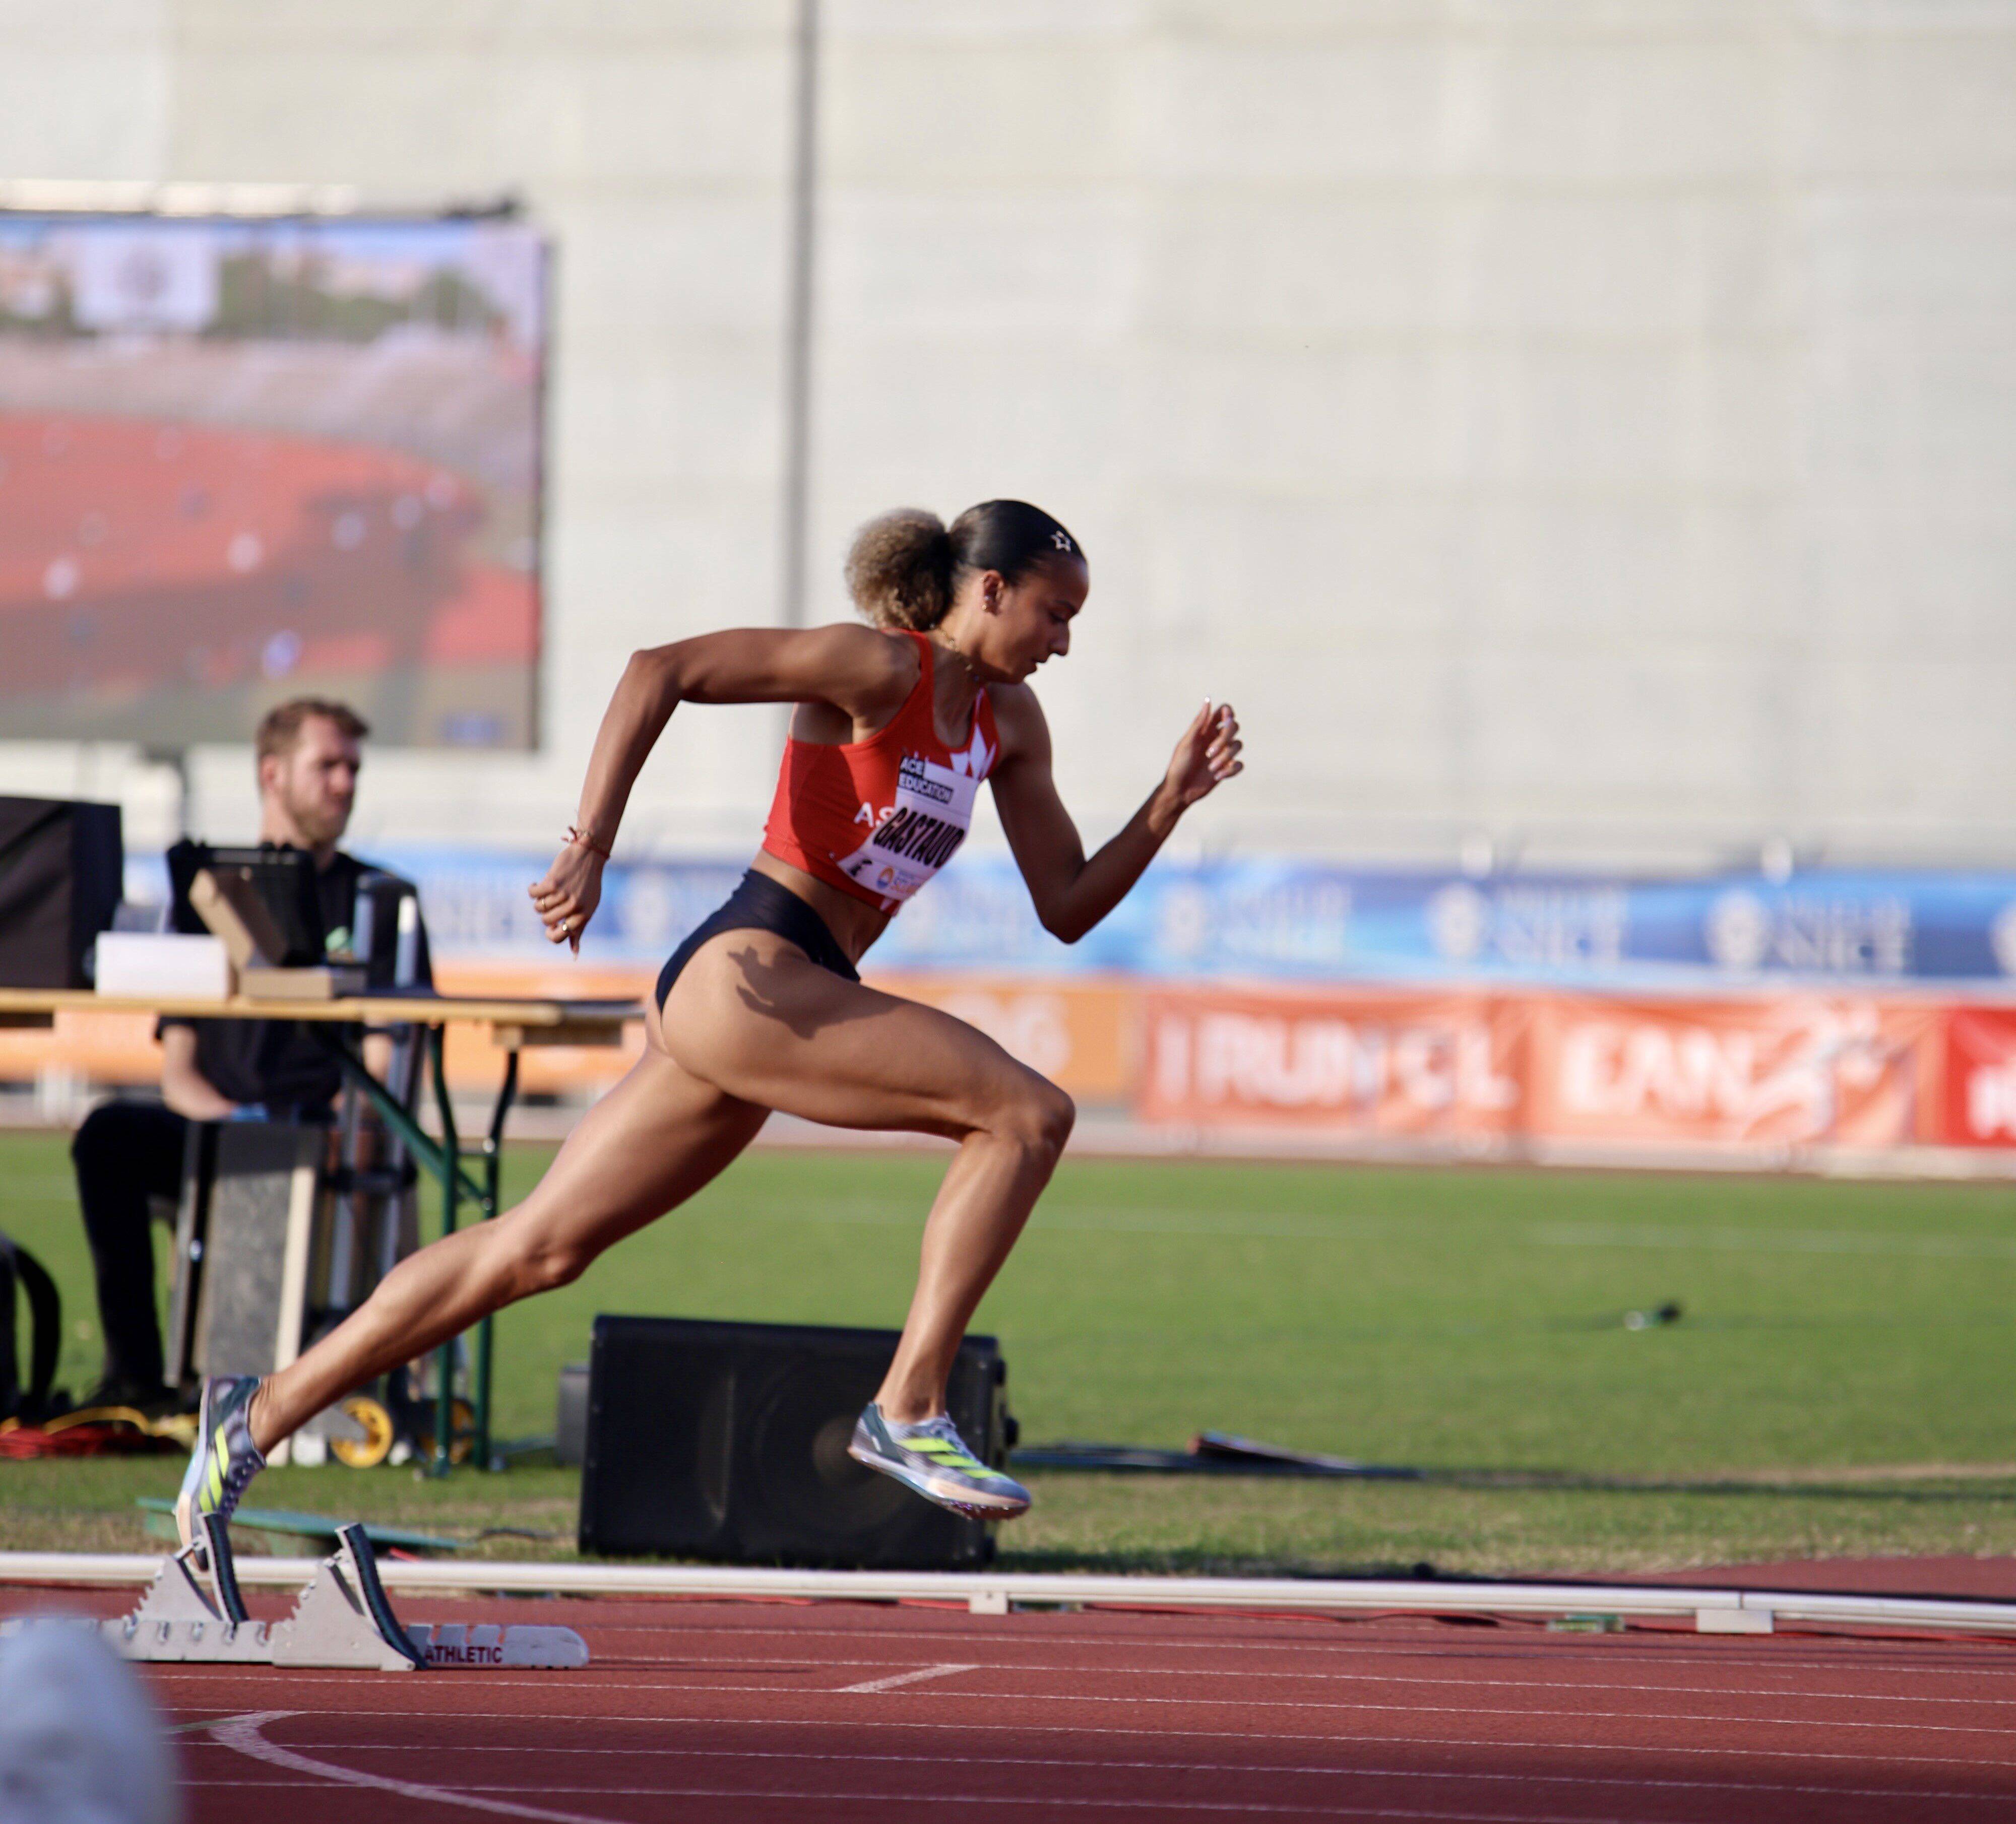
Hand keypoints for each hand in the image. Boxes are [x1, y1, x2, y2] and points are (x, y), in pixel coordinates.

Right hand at [529, 842, 603, 952]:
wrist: (589, 856)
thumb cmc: (588, 884)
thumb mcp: (588, 908)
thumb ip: (579, 929)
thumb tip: (574, 955)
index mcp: (584, 915)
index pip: (560, 936)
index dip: (551, 932)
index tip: (551, 925)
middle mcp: (574, 906)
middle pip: (545, 921)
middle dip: (545, 912)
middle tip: (551, 901)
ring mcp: (563, 894)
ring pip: (538, 907)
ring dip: (540, 899)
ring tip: (549, 891)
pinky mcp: (552, 882)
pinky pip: (533, 893)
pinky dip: (533, 888)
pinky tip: (538, 883)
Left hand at [1160, 700, 1243, 815]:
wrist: (1179, 790)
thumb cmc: (1179, 765)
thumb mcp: (1187, 742)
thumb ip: (1199, 722)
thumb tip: (1208, 699)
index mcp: (1206, 729)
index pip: (1224, 712)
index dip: (1229, 713)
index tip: (1224, 723)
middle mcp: (1216, 738)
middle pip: (1234, 727)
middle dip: (1225, 739)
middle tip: (1209, 752)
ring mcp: (1223, 753)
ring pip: (1238, 745)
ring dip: (1225, 757)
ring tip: (1210, 768)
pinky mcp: (1227, 768)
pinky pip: (1239, 764)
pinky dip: (1230, 770)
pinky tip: (1217, 776)